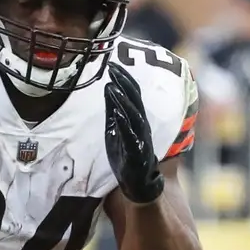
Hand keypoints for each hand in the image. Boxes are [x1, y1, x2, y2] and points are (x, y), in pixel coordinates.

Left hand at [104, 63, 163, 203]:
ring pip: (134, 115)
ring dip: (123, 100)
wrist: (137, 185)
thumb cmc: (125, 156)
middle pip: (134, 100)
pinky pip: (131, 136)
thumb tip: (108, 89)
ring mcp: (140, 138)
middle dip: (124, 82)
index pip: (132, 94)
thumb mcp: (115, 130)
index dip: (123, 78)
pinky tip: (117, 114)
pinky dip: (124, 124)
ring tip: (112, 86)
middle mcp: (141, 125)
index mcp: (136, 119)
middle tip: (112, 66)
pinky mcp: (136, 152)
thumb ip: (114, 112)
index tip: (112, 63)